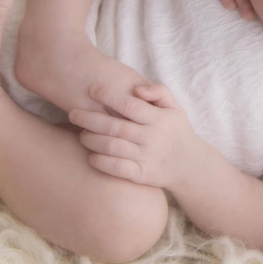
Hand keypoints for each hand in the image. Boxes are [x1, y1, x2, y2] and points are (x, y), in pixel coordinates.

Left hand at [70, 81, 198, 189]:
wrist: (190, 165)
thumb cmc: (176, 131)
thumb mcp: (175, 107)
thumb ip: (159, 92)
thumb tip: (137, 89)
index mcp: (158, 119)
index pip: (129, 105)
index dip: (109, 96)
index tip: (91, 89)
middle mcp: (151, 137)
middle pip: (115, 126)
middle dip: (90, 119)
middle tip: (72, 113)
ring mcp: (146, 157)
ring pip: (113, 147)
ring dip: (92, 140)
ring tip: (80, 134)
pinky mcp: (141, 175)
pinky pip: (118, 169)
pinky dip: (102, 163)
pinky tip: (91, 156)